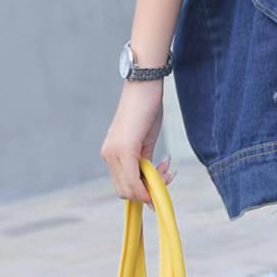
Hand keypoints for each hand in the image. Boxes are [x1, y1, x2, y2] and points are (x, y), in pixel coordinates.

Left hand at [100, 80, 177, 204]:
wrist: (145, 84)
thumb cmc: (146, 108)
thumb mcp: (145, 141)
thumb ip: (144, 163)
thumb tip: (151, 184)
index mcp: (111, 154)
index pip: (123, 186)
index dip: (143, 192)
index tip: (162, 181)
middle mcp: (108, 156)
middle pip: (125, 192)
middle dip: (148, 191)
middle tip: (167, 174)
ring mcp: (113, 153)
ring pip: (129, 189)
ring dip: (151, 186)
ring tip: (167, 169)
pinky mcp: (123, 149)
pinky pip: (133, 179)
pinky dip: (150, 182)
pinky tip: (164, 168)